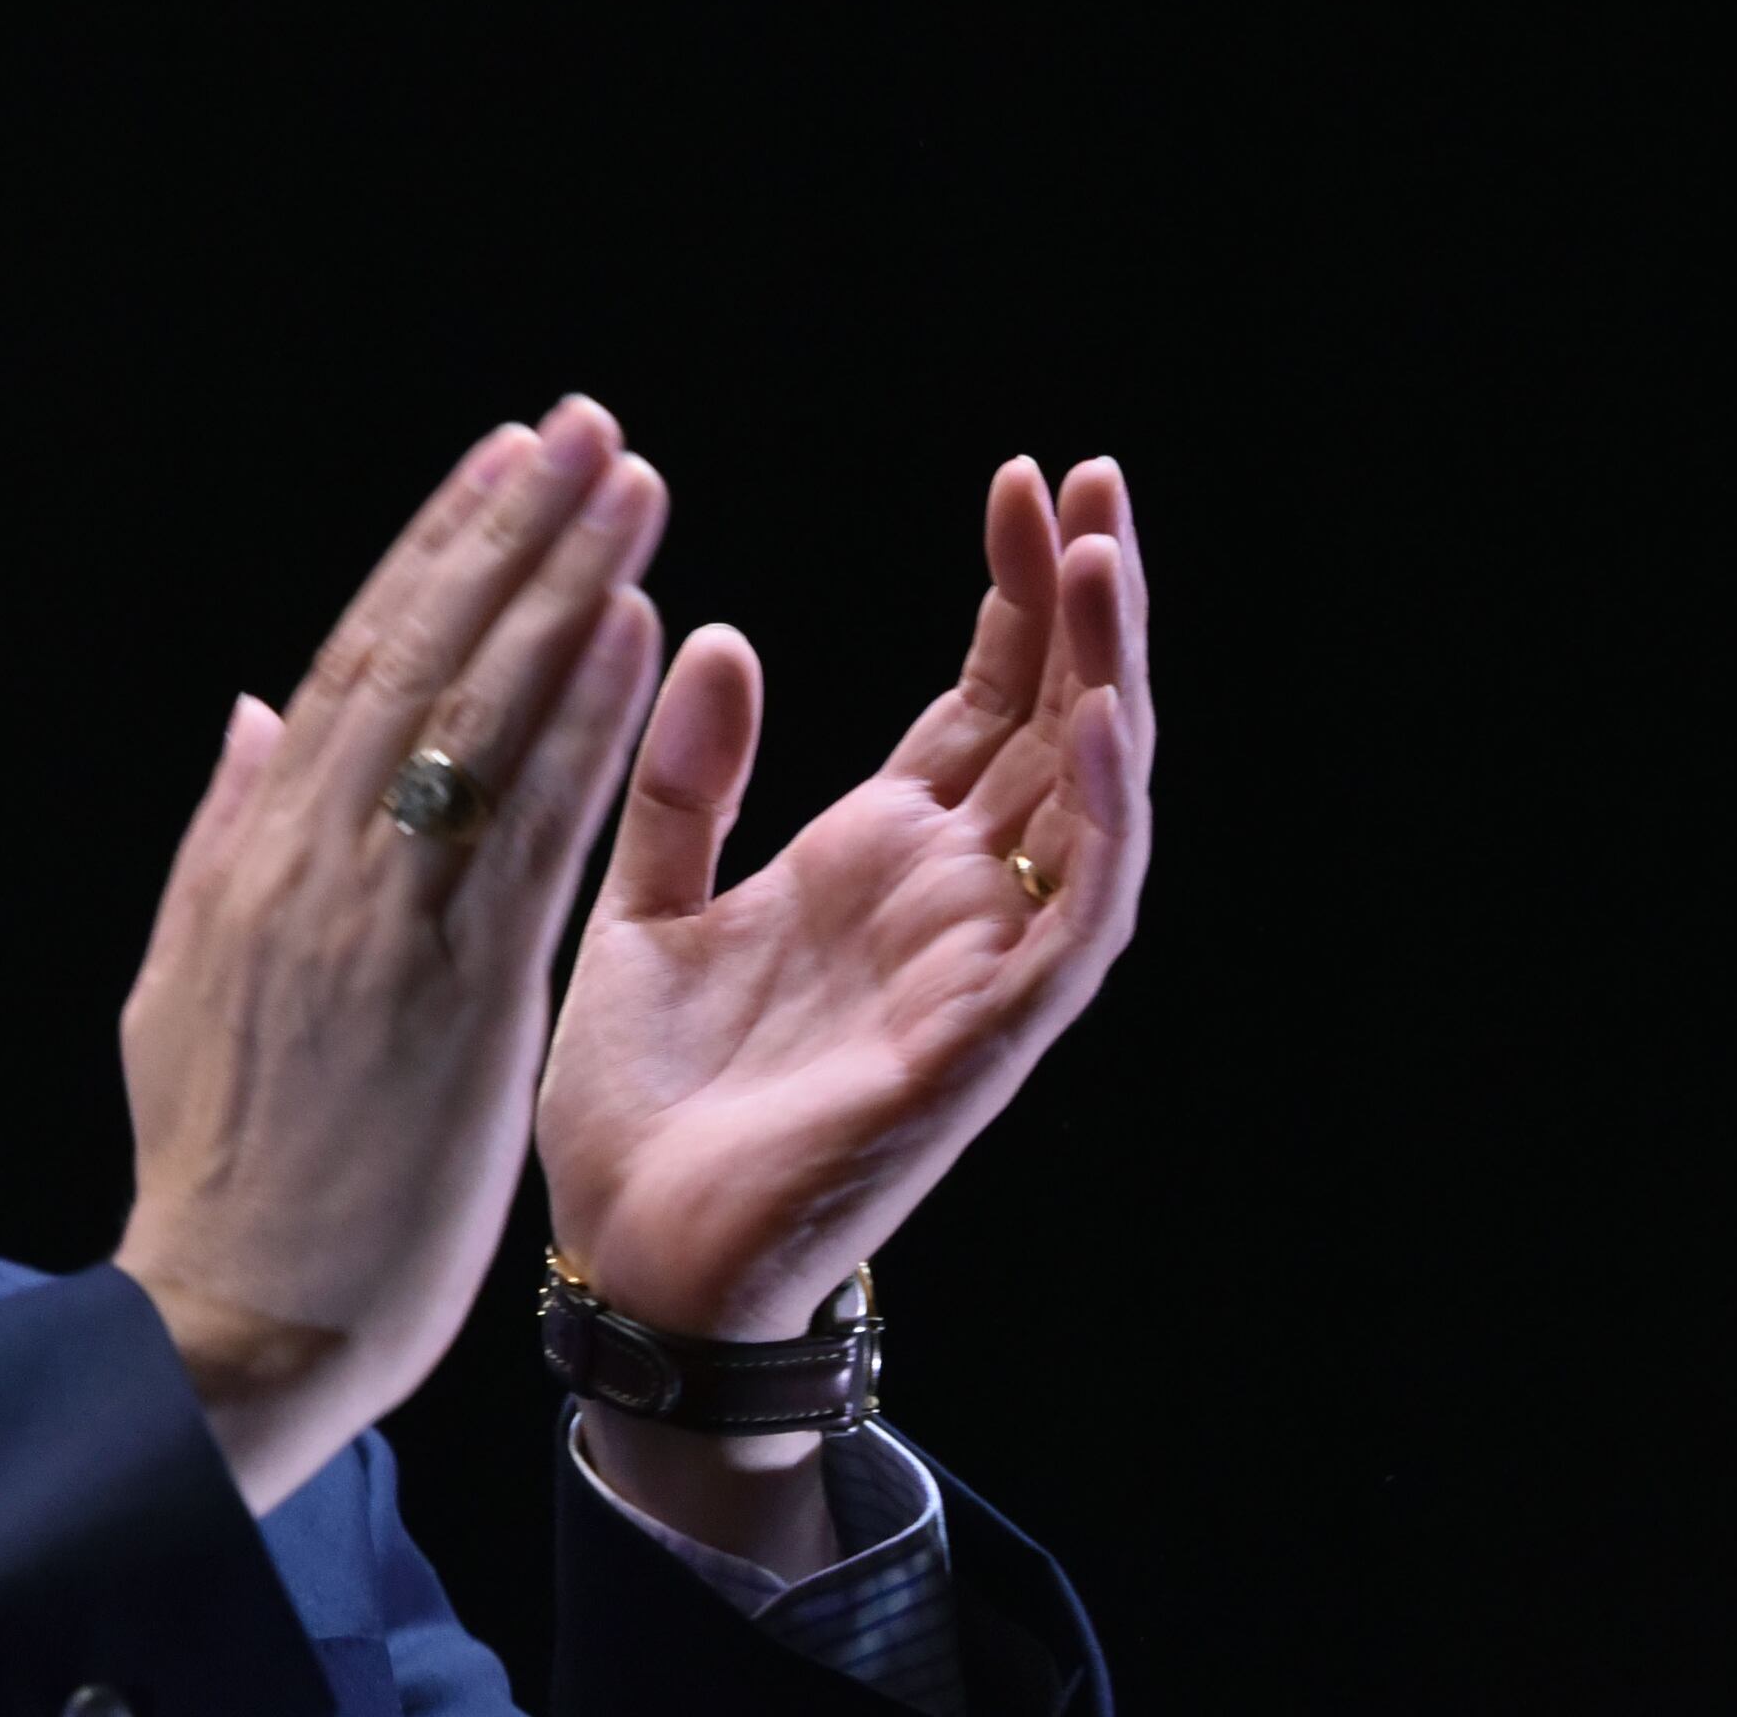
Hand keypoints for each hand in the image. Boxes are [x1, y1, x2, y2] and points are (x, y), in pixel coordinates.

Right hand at [115, 399, 668, 1511]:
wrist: (236, 1321)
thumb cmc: (219, 1166)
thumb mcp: (180, 979)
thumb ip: (224, 834)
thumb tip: (253, 711)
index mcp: (252, 855)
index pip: (355, 664)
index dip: (434, 553)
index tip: (500, 462)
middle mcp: (314, 863)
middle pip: (425, 659)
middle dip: (510, 531)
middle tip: (587, 426)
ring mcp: (384, 921)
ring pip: (486, 718)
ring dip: (567, 586)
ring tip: (632, 486)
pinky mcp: (461, 991)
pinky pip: (534, 827)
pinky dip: (586, 718)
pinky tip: (639, 628)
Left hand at [537, 458, 1154, 1357]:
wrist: (629, 1260)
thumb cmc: (645, 1107)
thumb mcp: (639, 905)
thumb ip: (682, 782)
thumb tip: (726, 634)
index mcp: (872, 860)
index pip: (980, 699)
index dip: (1010, 594)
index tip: (1017, 475)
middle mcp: (946, 902)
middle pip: (1055, 726)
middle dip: (1083, 604)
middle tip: (1092, 476)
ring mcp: (977, 969)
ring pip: (1089, 806)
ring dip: (1107, 684)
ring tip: (1104, 557)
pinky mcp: (981, 1043)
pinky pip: (1073, 926)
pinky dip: (1094, 828)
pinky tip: (1089, 727)